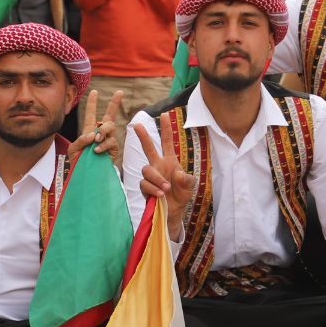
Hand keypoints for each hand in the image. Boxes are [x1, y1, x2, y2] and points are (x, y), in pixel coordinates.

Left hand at [70, 90, 121, 159]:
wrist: (85, 175)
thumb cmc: (78, 161)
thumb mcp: (73, 149)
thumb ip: (81, 140)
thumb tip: (93, 134)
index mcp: (90, 130)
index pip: (92, 114)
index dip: (93, 103)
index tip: (94, 91)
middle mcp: (101, 133)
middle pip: (110, 116)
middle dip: (115, 103)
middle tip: (119, 92)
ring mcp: (108, 140)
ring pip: (111, 126)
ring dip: (104, 130)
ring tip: (96, 139)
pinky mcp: (113, 149)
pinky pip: (111, 142)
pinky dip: (103, 145)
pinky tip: (96, 150)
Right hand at [133, 122, 195, 240]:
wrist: (173, 212)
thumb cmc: (181, 195)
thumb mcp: (189, 186)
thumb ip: (186, 179)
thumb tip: (178, 174)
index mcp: (170, 161)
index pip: (166, 142)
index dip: (166, 129)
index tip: (164, 114)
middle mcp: (158, 166)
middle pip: (148, 148)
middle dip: (143, 136)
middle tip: (136, 125)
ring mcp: (151, 176)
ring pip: (146, 169)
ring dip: (156, 178)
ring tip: (166, 188)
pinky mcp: (145, 187)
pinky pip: (144, 184)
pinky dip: (153, 188)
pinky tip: (160, 194)